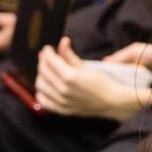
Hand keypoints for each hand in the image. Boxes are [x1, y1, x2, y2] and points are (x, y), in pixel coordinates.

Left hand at [35, 37, 151, 119]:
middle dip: (43, 61)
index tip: (48, 49)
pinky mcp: (62, 110)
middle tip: (46, 57)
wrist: (111, 101)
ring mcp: (62, 101)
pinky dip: (41, 92)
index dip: (47, 53)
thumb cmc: (102, 83)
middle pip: (44, 72)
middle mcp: (64, 90)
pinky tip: (45, 86)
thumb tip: (63, 42)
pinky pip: (43, 101)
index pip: (50, 61)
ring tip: (46, 70)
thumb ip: (70, 55)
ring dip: (41, 75)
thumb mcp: (86, 66)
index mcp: (70, 77)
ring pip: (41, 85)